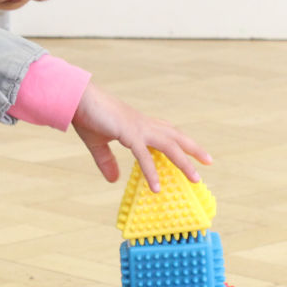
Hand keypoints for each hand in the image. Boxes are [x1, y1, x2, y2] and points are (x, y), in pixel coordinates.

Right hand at [71, 81, 211, 190]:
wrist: (77, 98)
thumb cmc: (87, 116)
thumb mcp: (98, 143)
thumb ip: (107, 162)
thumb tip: (114, 180)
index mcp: (138, 124)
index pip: (166, 131)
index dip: (180, 141)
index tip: (192, 150)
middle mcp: (143, 124)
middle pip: (175, 136)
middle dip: (193, 149)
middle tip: (209, 161)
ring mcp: (138, 128)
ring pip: (169, 146)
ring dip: (184, 162)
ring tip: (195, 178)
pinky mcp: (128, 134)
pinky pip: (144, 156)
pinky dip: (152, 172)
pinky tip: (157, 187)